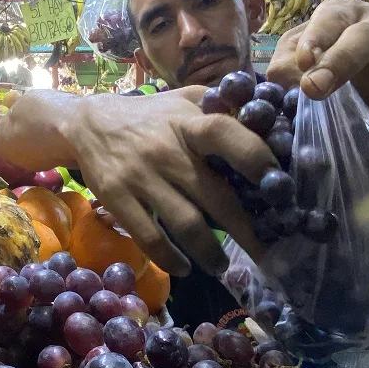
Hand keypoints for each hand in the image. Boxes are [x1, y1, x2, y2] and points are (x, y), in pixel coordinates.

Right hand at [64, 88, 276, 276]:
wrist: (88, 123)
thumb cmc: (151, 116)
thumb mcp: (186, 100)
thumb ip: (224, 108)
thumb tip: (275, 120)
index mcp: (188, 122)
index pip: (225, 134)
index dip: (255, 158)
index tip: (280, 188)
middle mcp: (166, 149)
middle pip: (214, 195)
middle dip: (246, 230)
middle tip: (266, 253)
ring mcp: (140, 176)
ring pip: (185, 224)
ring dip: (210, 253)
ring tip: (222, 267)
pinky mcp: (116, 198)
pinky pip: (149, 236)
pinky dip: (170, 258)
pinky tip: (184, 267)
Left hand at [267, 0, 368, 109]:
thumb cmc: (330, 52)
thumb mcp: (301, 52)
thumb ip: (286, 64)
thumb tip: (278, 81)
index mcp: (338, 11)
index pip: (328, 19)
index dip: (315, 39)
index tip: (303, 62)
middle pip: (361, 40)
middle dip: (337, 65)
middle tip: (313, 88)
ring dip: (352, 95)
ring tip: (341, 98)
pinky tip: (364, 98)